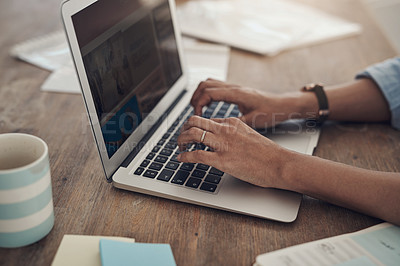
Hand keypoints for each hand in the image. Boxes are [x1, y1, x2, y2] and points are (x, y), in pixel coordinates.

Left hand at [177, 116, 292, 187]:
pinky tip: (181, 158)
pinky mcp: (222, 160)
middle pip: (195, 121)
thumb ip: (234, 134)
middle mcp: (225, 130)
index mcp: (233, 123)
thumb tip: (222, 139)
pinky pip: (196, 155)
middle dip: (184, 128)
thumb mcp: (250, 135)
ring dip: (181, 140)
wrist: (279, 164)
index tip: (192, 132)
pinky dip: (184, 156)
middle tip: (182, 136)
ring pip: (192, 134)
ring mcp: (223, 144)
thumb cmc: (268, 154)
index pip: (207, 120)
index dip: (196, 126)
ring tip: (180, 146)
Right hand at [191, 78, 304, 127]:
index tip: (198, 116)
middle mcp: (234, 87)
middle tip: (194, 113)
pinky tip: (208, 106)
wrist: (283, 105)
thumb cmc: (271, 112)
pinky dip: (207, 94)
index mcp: (236, 94)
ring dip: (200, 94)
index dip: (199, 104)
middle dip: (195, 97)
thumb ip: (235, 124)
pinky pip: (216, 86)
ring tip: (198, 109)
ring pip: (209, 83)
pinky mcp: (236, 90)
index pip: (209, 93)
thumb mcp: (253, 121)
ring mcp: (234, 87)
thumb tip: (219, 129)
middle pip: (205, 84)